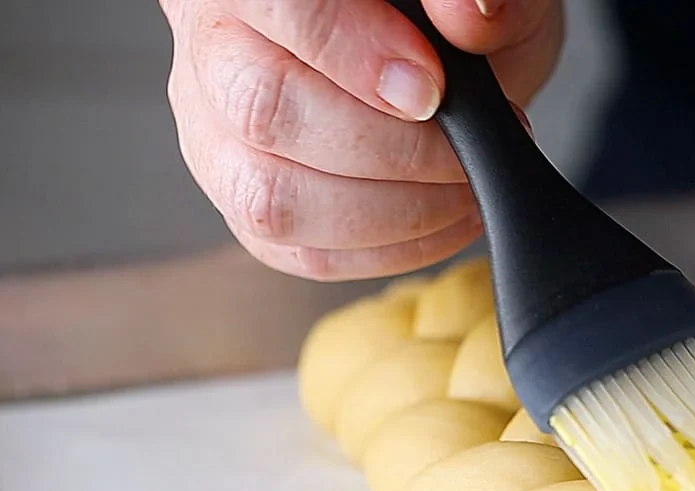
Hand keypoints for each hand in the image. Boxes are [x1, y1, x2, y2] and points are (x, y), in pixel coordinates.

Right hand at [159, 0, 561, 279]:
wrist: (436, 60)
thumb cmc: (438, 19)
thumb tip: (471, 15)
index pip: (277, 8)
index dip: (353, 52)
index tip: (433, 89)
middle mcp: (215, 52)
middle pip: (262, 110)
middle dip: (390, 148)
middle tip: (467, 148)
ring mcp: (219, 137)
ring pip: (273, 199)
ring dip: (394, 211)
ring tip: (466, 190)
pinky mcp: (249, 208)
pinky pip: (304, 252)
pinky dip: (390, 249)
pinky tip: (445, 220)